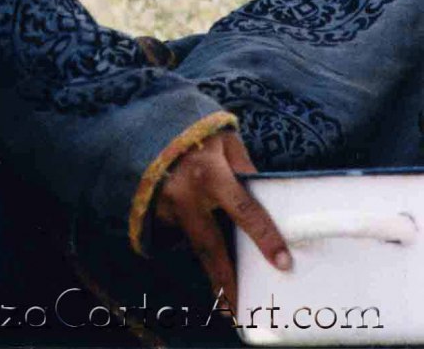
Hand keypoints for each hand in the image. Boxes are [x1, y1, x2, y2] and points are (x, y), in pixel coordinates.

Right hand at [154, 130, 291, 313]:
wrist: (151, 123)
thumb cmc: (197, 131)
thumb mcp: (226, 140)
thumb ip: (244, 168)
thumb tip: (265, 197)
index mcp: (210, 174)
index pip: (244, 211)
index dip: (265, 237)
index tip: (283, 263)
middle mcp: (187, 195)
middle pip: (210, 248)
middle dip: (225, 282)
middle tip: (238, 311)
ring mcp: (168, 206)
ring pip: (194, 247)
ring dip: (211, 274)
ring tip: (227, 303)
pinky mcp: (157, 210)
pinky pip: (181, 233)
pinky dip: (197, 247)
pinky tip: (210, 263)